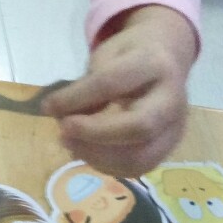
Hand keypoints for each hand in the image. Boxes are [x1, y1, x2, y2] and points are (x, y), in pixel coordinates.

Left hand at [42, 4, 197, 176]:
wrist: (167, 59)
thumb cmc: (130, 55)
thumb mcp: (106, 57)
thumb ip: (87, 85)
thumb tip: (58, 115)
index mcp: (153, 65)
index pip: (111, 85)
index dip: (76, 98)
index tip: (47, 107)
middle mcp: (172, 99)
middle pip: (139, 127)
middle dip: (94, 133)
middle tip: (63, 130)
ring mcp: (176, 127)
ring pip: (141, 156)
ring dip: (98, 156)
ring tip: (69, 142)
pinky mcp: (170, 147)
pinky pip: (140, 167)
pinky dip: (108, 165)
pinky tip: (85, 151)